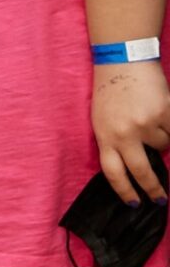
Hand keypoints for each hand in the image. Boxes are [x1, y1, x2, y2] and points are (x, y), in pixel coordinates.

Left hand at [93, 61, 169, 201]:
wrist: (123, 62)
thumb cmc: (110, 92)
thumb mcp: (102, 120)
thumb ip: (115, 142)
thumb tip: (135, 168)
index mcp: (104, 136)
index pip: (113, 173)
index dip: (125, 191)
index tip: (134, 203)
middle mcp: (124, 133)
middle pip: (141, 171)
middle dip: (152, 188)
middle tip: (160, 198)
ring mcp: (145, 124)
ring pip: (163, 147)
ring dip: (162, 140)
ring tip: (151, 120)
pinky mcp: (164, 113)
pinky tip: (161, 113)